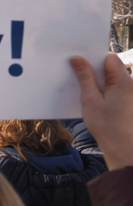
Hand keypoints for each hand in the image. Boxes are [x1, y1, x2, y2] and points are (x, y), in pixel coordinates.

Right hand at [73, 53, 132, 170]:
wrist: (122, 147)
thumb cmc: (106, 125)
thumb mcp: (90, 99)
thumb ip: (85, 77)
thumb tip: (77, 59)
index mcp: (124, 82)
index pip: (111, 59)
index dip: (95, 59)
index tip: (81, 64)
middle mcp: (132, 84)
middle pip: (113, 67)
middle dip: (97, 70)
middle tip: (82, 78)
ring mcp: (132, 93)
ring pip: (114, 77)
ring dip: (101, 80)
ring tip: (90, 92)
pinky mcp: (131, 100)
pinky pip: (117, 87)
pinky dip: (107, 89)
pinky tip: (98, 99)